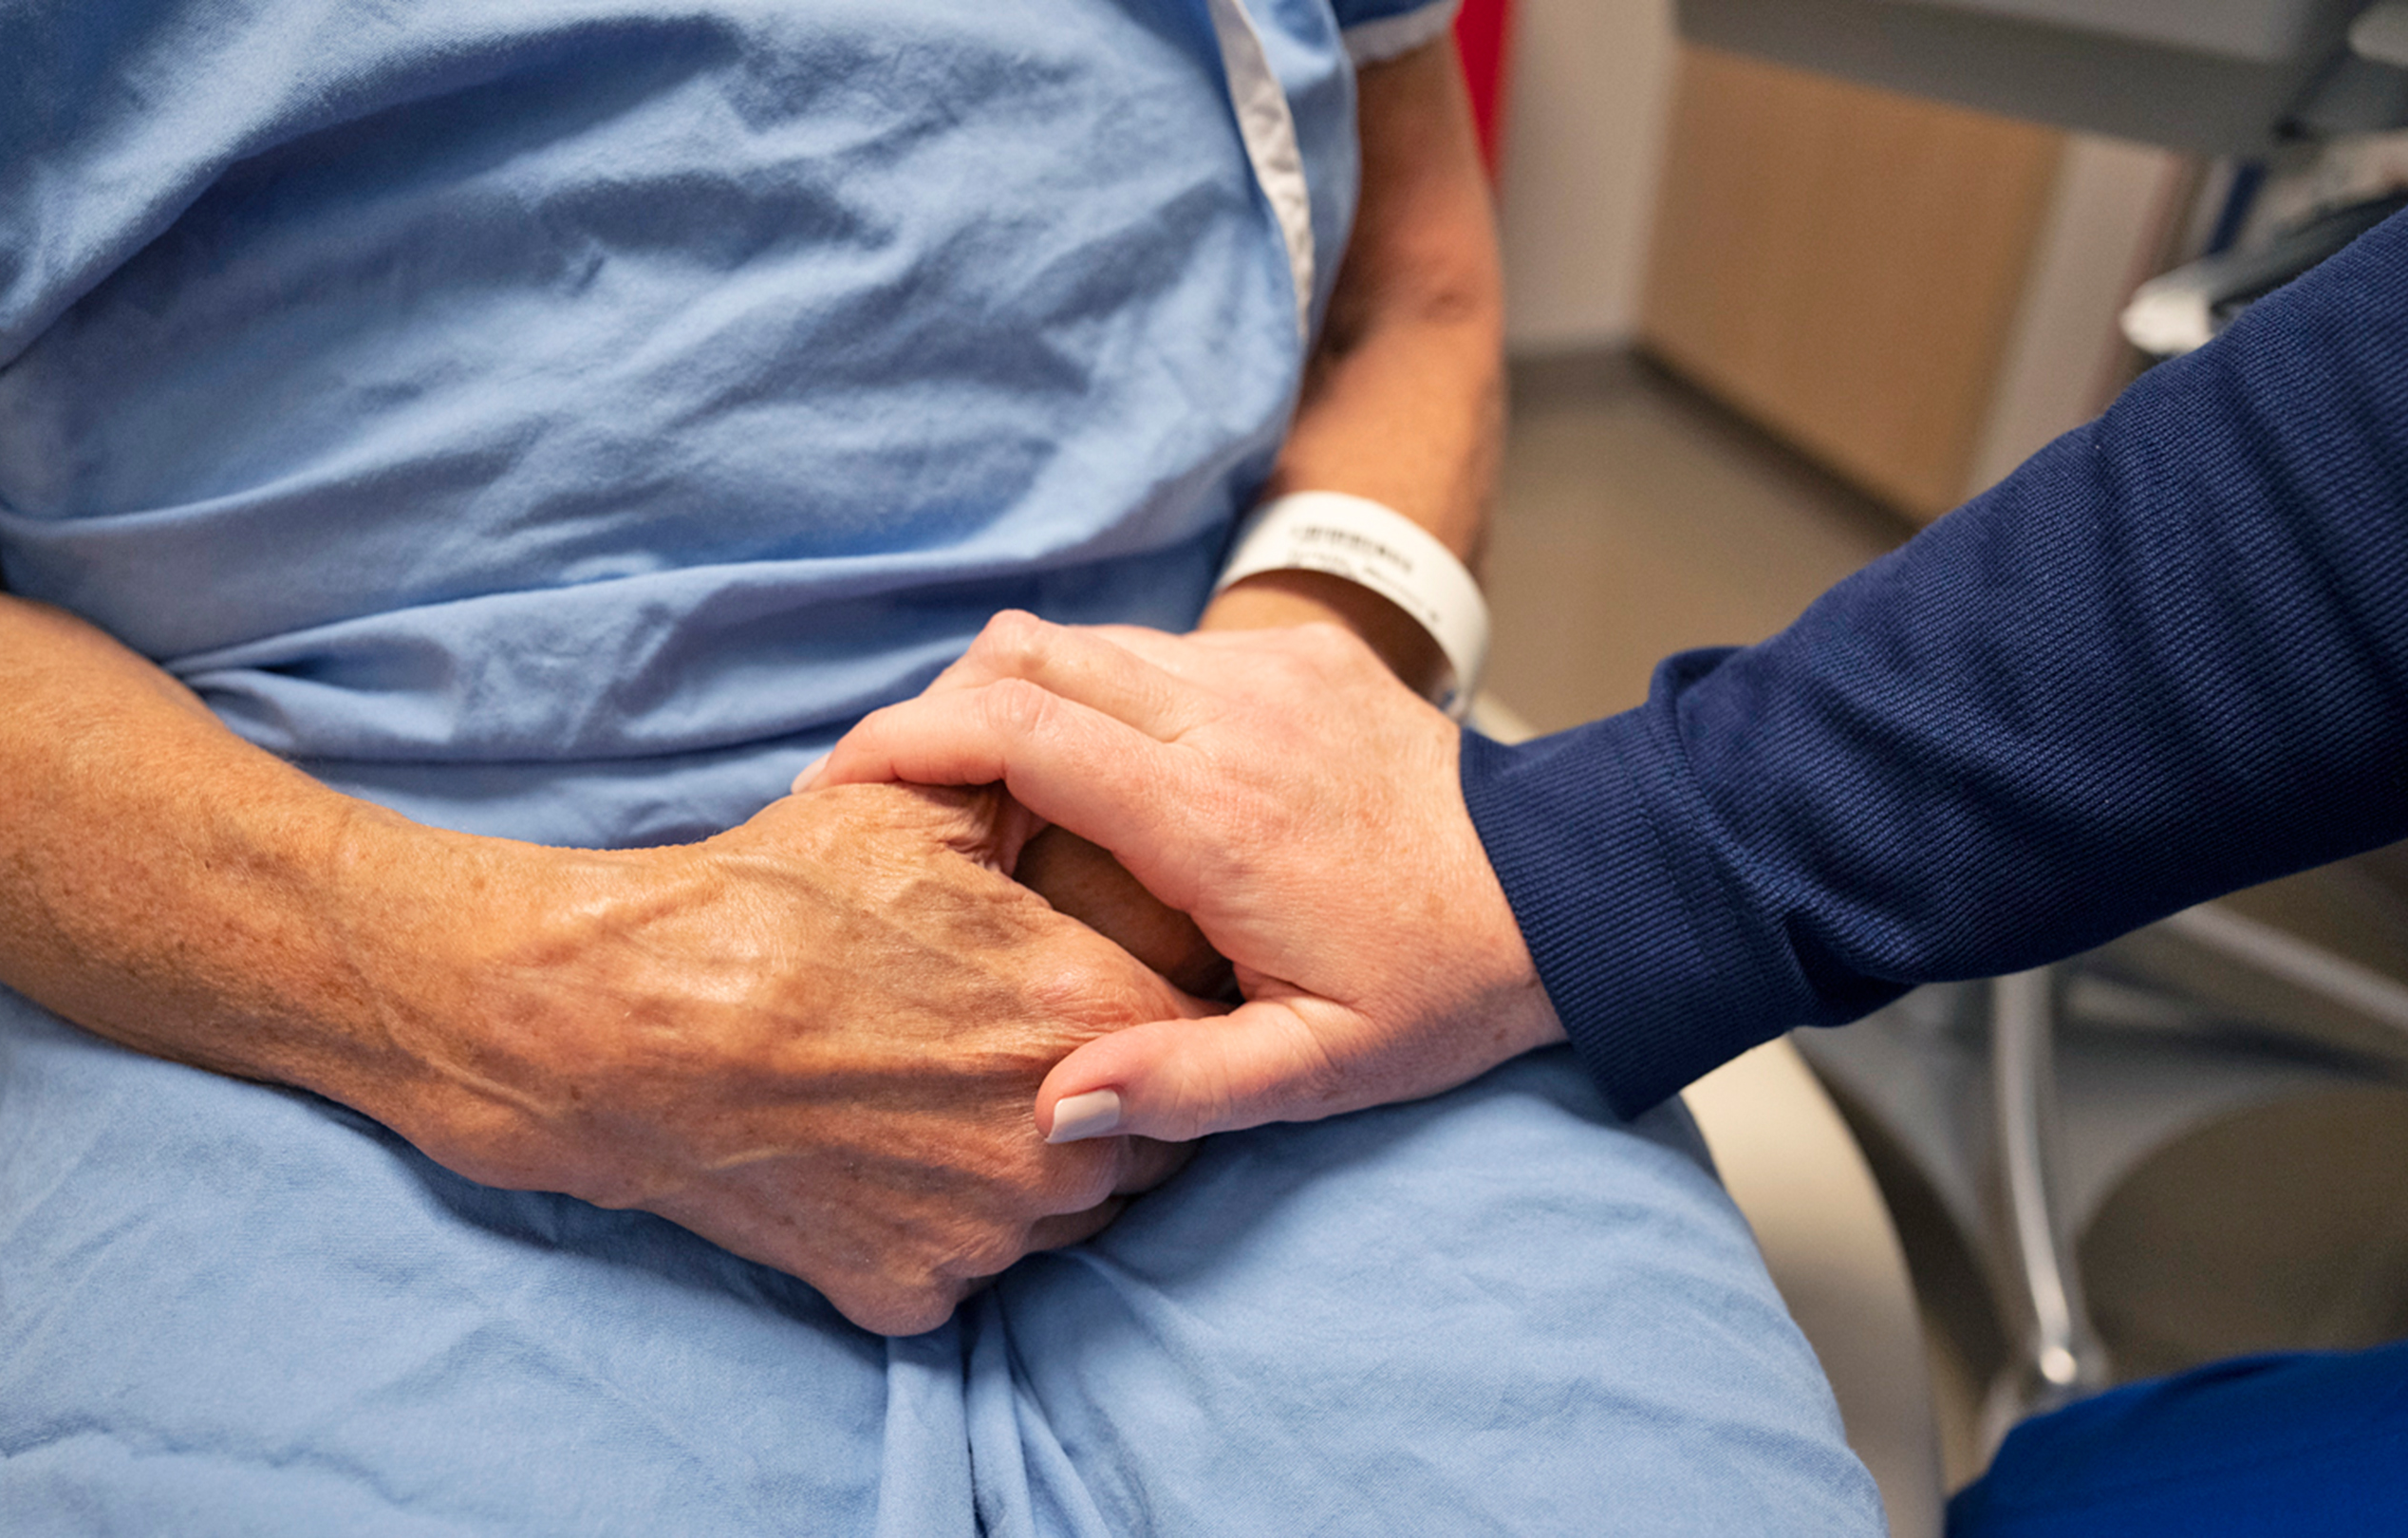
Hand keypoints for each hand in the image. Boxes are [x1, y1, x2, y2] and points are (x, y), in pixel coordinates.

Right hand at [346, 782, 1207, 1334]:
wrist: (626, 1016)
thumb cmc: (774, 899)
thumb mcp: (918, 807)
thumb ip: (1039, 795)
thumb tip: (1096, 774)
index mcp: (1085, 1009)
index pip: (1192, 1028)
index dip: (1151, 999)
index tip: (1099, 982)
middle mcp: (1059, 1138)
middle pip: (1144, 1135)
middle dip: (1101, 1089)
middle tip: (1016, 1042)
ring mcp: (989, 1231)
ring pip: (1066, 1214)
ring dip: (1034, 1164)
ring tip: (947, 1095)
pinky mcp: (914, 1290)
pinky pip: (969, 1268)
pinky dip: (942, 1222)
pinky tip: (885, 1154)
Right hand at [797, 611, 1561, 1143]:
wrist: (1572, 888)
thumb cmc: (1443, 988)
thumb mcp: (1319, 1071)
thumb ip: (1180, 1087)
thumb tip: (1048, 1107)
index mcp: (1211, 814)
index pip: (1014, 729)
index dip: (901, 744)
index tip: (835, 789)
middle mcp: (1225, 712)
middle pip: (1023, 655)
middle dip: (931, 711)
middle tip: (886, 795)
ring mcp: (1263, 668)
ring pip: (1081, 642)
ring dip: (1010, 703)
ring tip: (978, 797)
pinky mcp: (1295, 652)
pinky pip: (1152, 649)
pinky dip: (1089, 695)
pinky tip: (1091, 778)